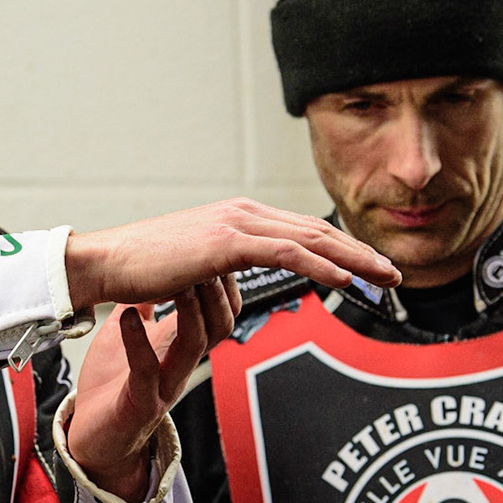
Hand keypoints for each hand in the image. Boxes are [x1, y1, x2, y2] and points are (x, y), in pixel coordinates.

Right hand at [63, 198, 397, 309]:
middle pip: (317, 231)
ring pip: (310, 239)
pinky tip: (345, 279)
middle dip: (361, 252)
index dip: (343, 248)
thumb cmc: (144, 271)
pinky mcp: (226, 243)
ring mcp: (236, 224)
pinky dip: (320, 266)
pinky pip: (286, 254)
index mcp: (239, 218)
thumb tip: (238, 288)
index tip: (371, 268)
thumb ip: (225, 270)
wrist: (108, 264)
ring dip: (354, 259)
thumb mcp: (196, 268)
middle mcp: (243, 213)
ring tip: (384, 276)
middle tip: (394, 272)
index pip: (304, 231)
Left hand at [66, 277, 242, 501]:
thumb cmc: (111, 388)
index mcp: (179, 348)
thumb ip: (144, 306)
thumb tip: (152, 271)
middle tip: (207, 259)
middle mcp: (179, 366)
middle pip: (219, 326)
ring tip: (179, 282)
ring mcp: (163, 386)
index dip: (221, 283)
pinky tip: (128, 317)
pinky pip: (147, 371)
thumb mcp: (130, 337)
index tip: (212, 251)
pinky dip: (138, 342)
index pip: (219, 312)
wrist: (92, 439)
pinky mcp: (139, 404)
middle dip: (216, 291)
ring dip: (190, 311)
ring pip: (194, 346)